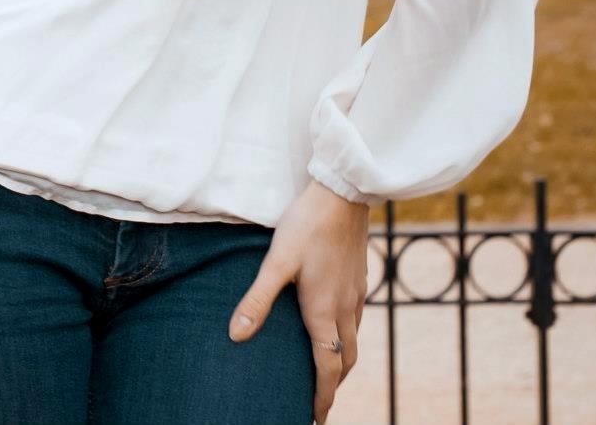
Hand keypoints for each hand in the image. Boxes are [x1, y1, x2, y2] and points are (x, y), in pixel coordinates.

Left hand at [229, 180, 368, 424]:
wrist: (344, 194)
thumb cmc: (306, 225)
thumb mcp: (276, 262)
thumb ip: (256, 299)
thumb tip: (236, 335)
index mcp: (324, 310)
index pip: (328, 368)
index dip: (322, 397)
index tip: (314, 419)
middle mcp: (346, 308)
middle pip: (345, 360)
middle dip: (332, 385)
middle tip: (317, 403)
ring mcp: (356, 294)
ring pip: (353, 341)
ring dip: (340, 362)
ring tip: (324, 374)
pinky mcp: (359, 279)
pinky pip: (355, 321)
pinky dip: (345, 338)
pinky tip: (331, 328)